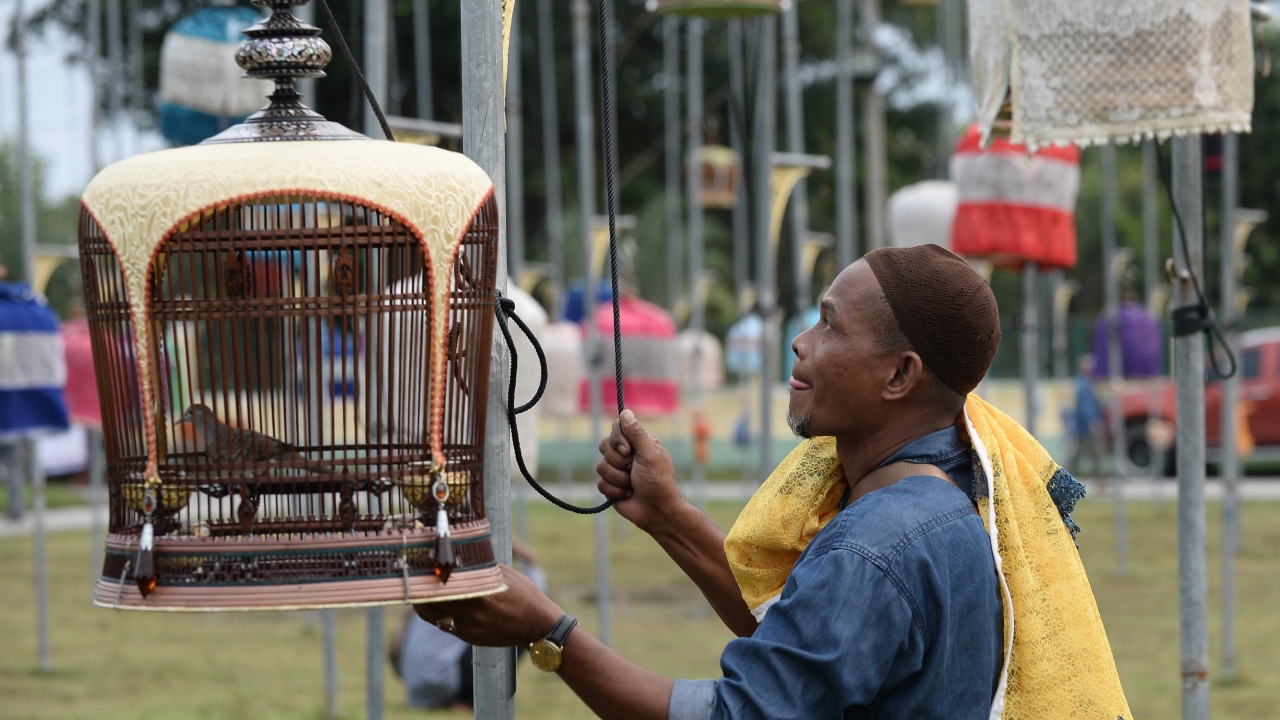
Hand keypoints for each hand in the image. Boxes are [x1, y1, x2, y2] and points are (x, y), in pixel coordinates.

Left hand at [413, 565, 561, 646]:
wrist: (538, 626)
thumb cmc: (525, 595)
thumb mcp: (505, 574)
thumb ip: (481, 567)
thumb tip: (459, 555)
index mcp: (482, 595)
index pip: (445, 586)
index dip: (429, 579)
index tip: (419, 569)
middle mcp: (473, 613)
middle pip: (435, 602)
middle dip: (421, 592)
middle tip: (413, 580)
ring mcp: (470, 628)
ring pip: (435, 616)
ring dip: (424, 605)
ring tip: (417, 594)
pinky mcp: (469, 638)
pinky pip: (445, 625)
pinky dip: (436, 615)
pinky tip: (432, 606)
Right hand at [595, 409, 684, 531]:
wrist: (657, 512)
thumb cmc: (659, 482)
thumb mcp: (650, 454)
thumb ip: (636, 433)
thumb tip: (625, 412)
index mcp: (638, 442)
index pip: (616, 428)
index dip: (618, 440)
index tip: (628, 451)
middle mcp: (627, 454)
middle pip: (604, 446)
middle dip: (619, 462)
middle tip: (634, 470)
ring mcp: (617, 470)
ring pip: (600, 466)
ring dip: (619, 479)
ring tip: (633, 486)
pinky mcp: (611, 486)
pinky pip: (600, 484)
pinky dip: (615, 491)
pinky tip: (628, 495)